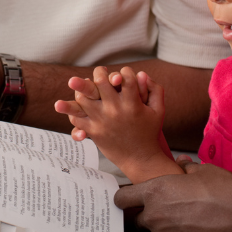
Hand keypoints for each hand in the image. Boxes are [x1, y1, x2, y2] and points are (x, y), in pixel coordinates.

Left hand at [54, 66, 180, 182]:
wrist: (141, 159)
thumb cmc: (149, 132)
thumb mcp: (158, 110)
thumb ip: (155, 89)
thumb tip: (141, 74)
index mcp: (132, 103)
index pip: (125, 77)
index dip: (124, 72)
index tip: (122, 75)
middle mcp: (115, 109)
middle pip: (101, 81)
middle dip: (99, 73)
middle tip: (100, 73)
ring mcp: (102, 120)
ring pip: (83, 97)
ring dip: (82, 89)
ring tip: (85, 86)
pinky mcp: (93, 131)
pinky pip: (76, 117)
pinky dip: (73, 111)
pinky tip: (77, 106)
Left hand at [115, 158, 231, 231]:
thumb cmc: (222, 189)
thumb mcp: (202, 171)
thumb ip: (185, 168)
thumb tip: (181, 164)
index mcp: (154, 192)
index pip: (122, 199)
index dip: (126, 200)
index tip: (131, 201)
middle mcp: (153, 216)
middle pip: (138, 221)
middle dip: (149, 218)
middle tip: (167, 215)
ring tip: (179, 230)